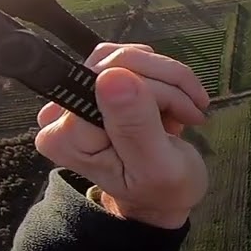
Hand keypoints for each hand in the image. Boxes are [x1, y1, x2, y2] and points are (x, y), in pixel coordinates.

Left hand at [35, 43, 209, 228]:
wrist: (162, 195)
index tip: (186, 117)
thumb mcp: (157, 167)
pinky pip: (129, 57)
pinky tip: (171, 100)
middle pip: (119, 63)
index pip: (113, 82)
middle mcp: (60, 115)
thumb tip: (113, 77)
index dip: (158, 91)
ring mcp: (76, 95)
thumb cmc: (163, 189)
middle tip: (190, 113)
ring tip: (183, 109)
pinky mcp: (93, 83)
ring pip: (126, 55)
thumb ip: (135, 126)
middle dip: (168, 84)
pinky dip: (161, 74)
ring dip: (169, 78)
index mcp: (68, 139)